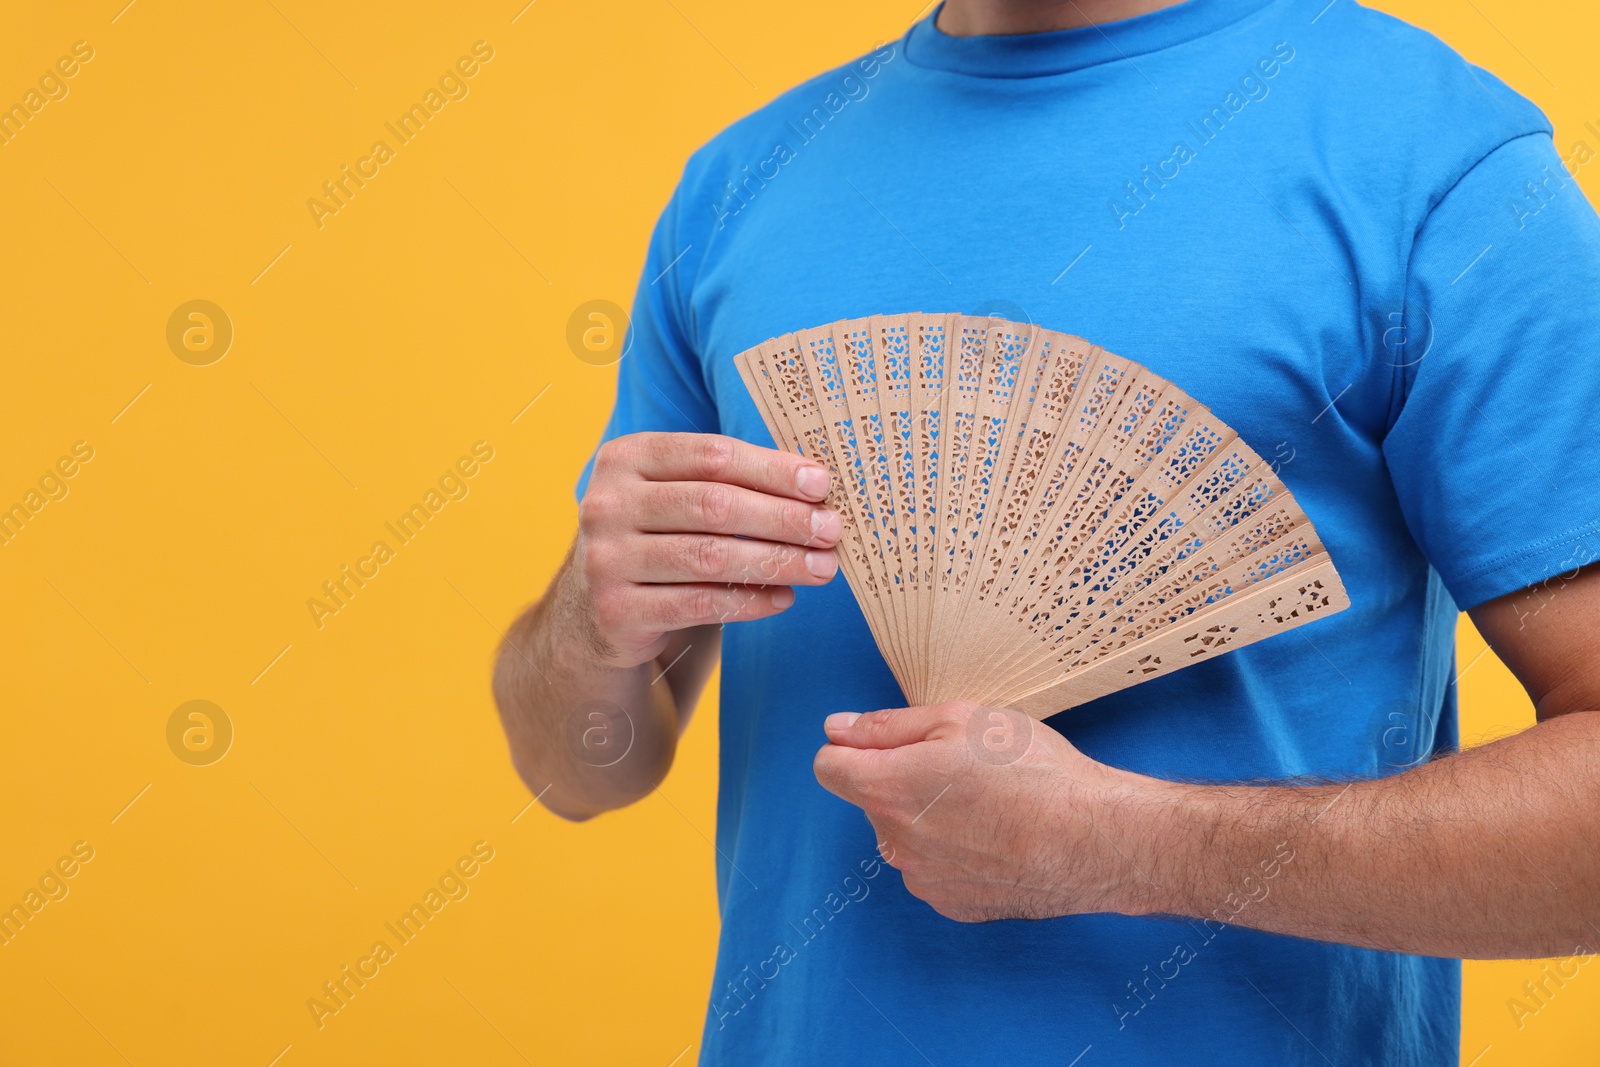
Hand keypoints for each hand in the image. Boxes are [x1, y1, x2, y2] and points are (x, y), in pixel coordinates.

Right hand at [575, 432, 840, 668]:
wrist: (592, 612)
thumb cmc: (655, 540)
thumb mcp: (673, 496)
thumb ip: (726, 482)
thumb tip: (814, 486)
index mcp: (626, 457)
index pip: (712, 456)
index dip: (772, 470)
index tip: (821, 485)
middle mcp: (608, 503)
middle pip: (715, 505)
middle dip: (783, 518)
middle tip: (831, 530)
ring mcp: (606, 559)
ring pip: (710, 557)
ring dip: (777, 561)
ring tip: (821, 568)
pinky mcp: (616, 611)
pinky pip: (700, 604)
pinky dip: (750, 602)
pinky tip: (784, 598)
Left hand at [813, 701, 1163, 921]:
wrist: (1092, 839)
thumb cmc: (1032, 770)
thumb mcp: (959, 719)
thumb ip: (886, 726)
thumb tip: (836, 730)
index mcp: (887, 789)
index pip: (828, 766)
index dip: (853, 747)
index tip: (890, 743)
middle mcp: (893, 841)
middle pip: (872, 799)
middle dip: (901, 779)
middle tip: (961, 767)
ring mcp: (921, 879)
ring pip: (904, 835)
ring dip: (927, 817)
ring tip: (985, 804)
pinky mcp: (950, 904)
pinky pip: (932, 868)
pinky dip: (952, 852)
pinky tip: (994, 837)